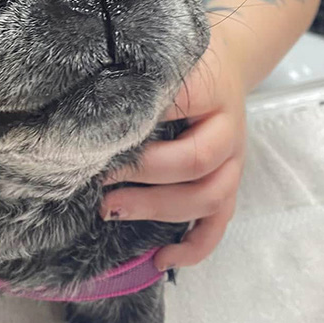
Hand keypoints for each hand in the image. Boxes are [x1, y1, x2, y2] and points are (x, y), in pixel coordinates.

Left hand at [100, 33, 247, 270]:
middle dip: (143, 177)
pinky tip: (162, 260)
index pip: (179, 114)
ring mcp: (232, 162)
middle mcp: (228, 130)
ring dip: (159, 210)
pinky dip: (194, 247)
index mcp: (210, 92)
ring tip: (111, 211)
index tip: (95, 146)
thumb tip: (90, 121)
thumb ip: (135, 86)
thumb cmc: (179, 65)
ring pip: (211, 198)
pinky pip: (219, 224)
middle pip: (196, 163)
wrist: (223, 62)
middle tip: (98, 182)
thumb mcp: (160, 62)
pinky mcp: (227, 185)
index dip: (139, 137)